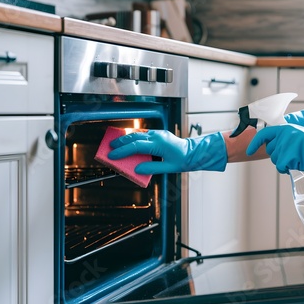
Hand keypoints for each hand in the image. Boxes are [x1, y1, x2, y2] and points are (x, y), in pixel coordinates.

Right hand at [108, 130, 226, 173]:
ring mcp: (159, 133)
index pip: (136, 146)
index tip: (112, 155)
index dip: (122, 151)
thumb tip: (137, 169)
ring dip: (126, 138)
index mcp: (159, 144)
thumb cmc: (184, 160)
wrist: (195, 152)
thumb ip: (152, 168)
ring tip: (115, 144)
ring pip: (138, 134)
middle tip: (109, 148)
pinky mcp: (159, 134)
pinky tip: (128, 142)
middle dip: (121, 142)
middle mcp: (157, 136)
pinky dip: (134, 138)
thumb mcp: (168, 168)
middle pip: (134, 137)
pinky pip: (143, 135)